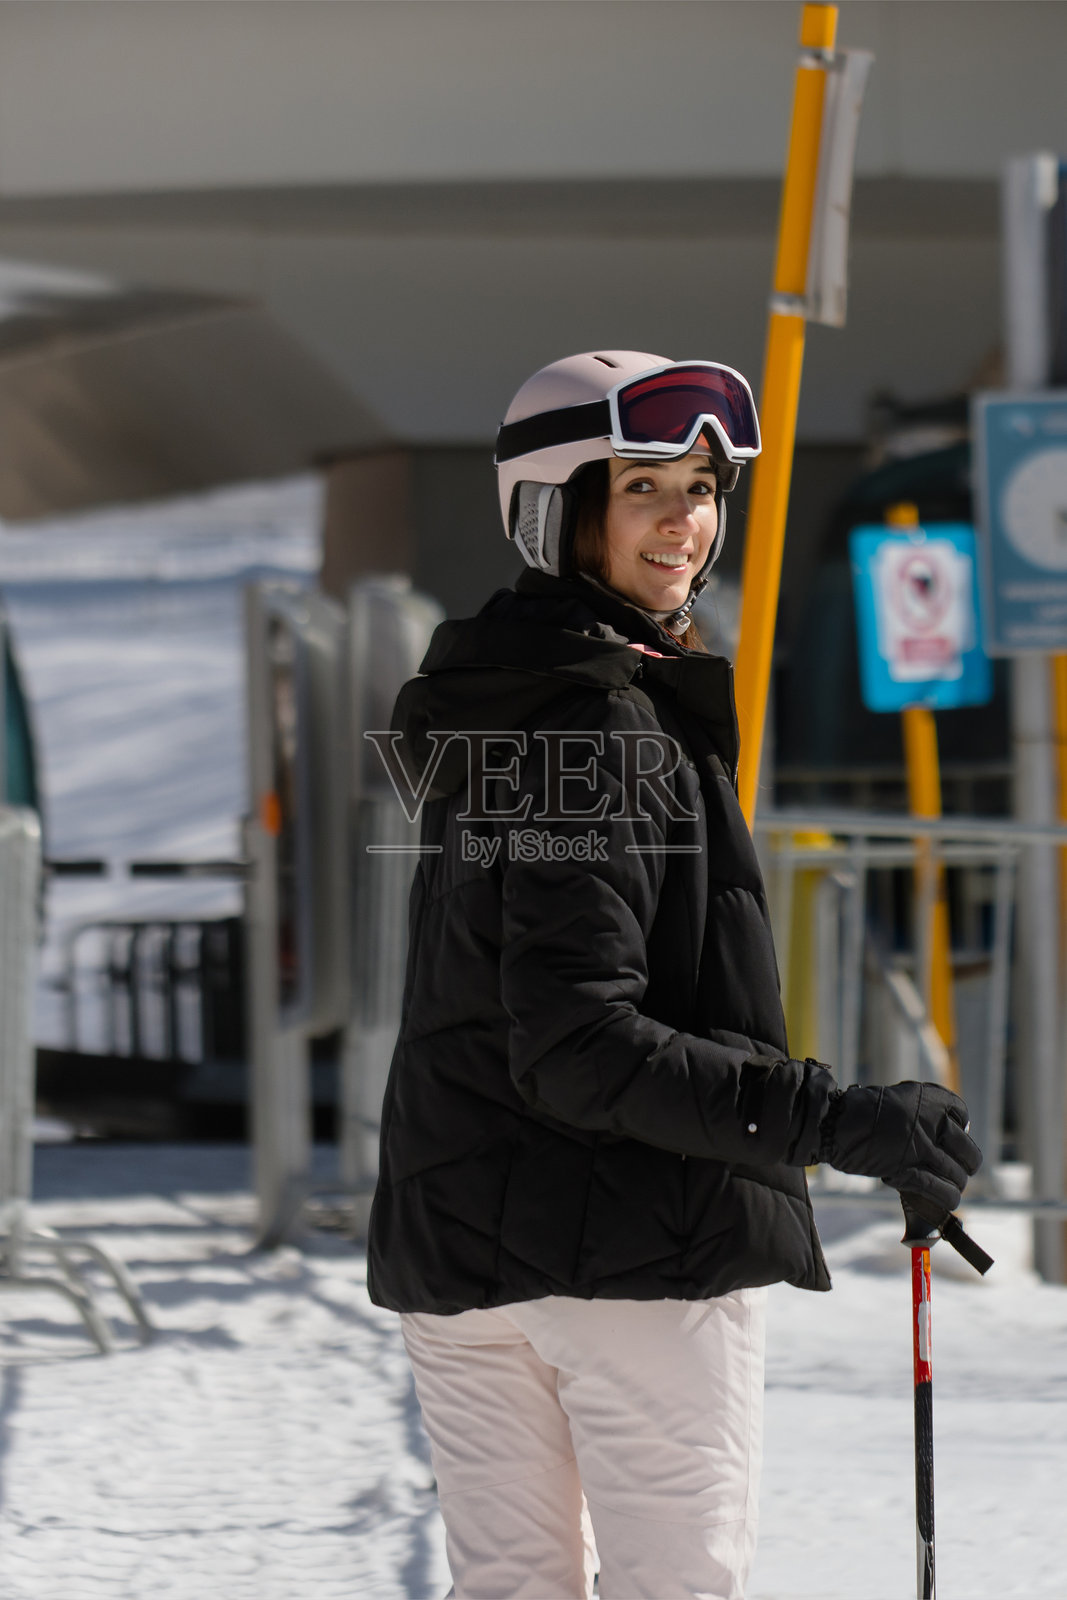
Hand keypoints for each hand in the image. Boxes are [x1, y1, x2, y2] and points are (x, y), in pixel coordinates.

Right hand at [818, 1081, 981, 1213]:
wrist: (834, 1123)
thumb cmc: (862, 1112)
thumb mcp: (899, 1100)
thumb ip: (924, 1113)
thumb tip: (947, 1135)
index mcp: (929, 1098)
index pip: (962, 1116)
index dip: (958, 1132)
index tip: (949, 1140)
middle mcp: (931, 1121)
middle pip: (968, 1151)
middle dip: (966, 1164)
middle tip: (956, 1170)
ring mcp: (921, 1147)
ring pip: (956, 1174)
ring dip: (954, 1185)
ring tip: (948, 1189)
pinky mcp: (908, 1170)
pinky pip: (940, 1190)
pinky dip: (946, 1199)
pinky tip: (945, 1201)